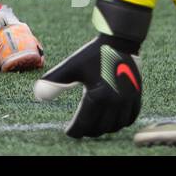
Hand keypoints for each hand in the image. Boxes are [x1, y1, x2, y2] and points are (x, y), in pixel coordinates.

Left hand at [33, 0, 150, 137]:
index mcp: (99, 96)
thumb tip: (38, 95)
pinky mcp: (137, 97)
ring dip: (104, 128)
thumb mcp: (71, 66)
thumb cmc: (93, 54)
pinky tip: (110, 120)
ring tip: (92, 125)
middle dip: (88, 131)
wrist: (119, 43)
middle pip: (100, 128)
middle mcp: (116, 102)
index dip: (75, 131)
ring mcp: (129, 100)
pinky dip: (119, 123)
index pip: (85, 123)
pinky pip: (130, 119)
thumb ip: (54, 81)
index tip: (68, 132)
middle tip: (79, 128)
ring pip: (116, 126)